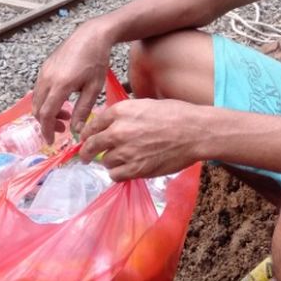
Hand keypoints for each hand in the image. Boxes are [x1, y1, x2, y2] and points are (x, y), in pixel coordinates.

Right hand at [30, 21, 112, 142]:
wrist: (91, 35)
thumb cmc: (97, 61)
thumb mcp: (94, 88)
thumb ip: (83, 110)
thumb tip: (76, 130)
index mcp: (60, 85)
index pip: (47, 114)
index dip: (47, 130)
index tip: (52, 141)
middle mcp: (47, 78)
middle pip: (38, 109)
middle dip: (47, 123)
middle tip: (63, 128)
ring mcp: (43, 71)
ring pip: (37, 100)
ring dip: (46, 111)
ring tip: (65, 113)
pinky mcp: (44, 67)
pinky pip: (39, 90)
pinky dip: (46, 100)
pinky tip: (61, 100)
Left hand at [78, 98, 202, 180]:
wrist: (194, 132)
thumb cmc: (175, 115)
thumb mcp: (145, 105)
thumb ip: (125, 115)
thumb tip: (112, 125)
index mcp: (120, 111)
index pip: (93, 125)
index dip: (87, 134)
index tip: (86, 139)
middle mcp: (118, 131)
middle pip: (92, 145)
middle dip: (87, 152)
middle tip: (86, 156)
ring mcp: (126, 151)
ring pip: (104, 161)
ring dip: (109, 162)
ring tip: (120, 160)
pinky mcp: (135, 169)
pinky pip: (115, 175)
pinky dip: (118, 173)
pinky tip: (126, 169)